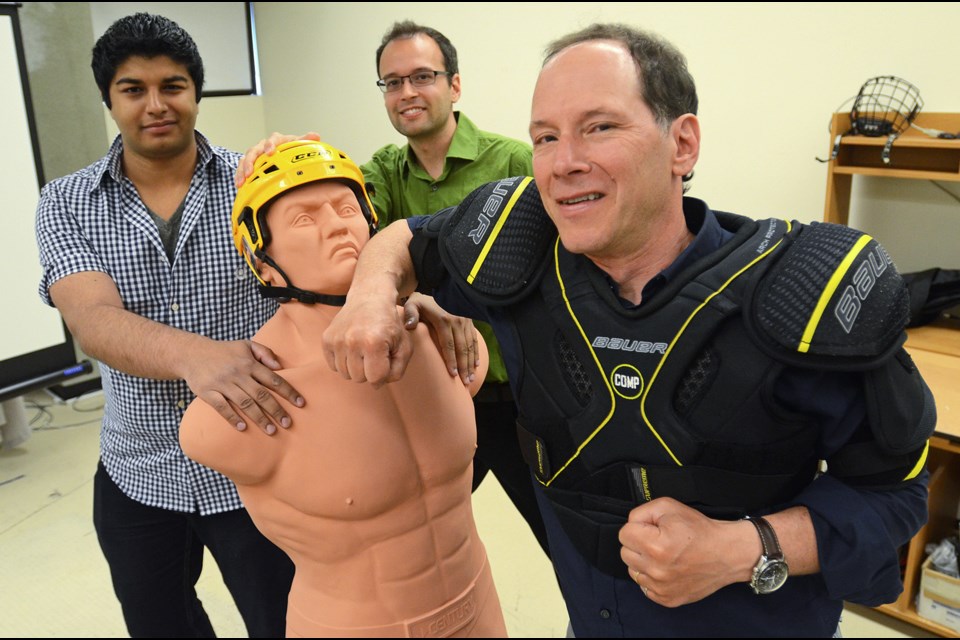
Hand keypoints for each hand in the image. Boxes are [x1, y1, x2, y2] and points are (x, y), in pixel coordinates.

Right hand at [182, 338, 304, 434]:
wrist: (191, 353)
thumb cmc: (223, 351)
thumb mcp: (246, 345)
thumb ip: (265, 353)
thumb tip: (280, 367)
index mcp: (249, 364)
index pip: (273, 379)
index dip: (288, 392)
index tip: (301, 404)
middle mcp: (238, 374)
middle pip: (261, 395)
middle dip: (276, 410)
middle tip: (288, 423)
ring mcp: (223, 384)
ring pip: (245, 403)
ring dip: (259, 418)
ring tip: (271, 430)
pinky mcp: (208, 392)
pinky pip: (222, 407)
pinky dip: (233, 418)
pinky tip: (243, 428)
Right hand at [234, 131, 321, 187]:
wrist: (281, 152)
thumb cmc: (289, 147)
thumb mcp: (298, 143)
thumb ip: (305, 140)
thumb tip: (315, 135)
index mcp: (276, 140)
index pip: (272, 140)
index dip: (270, 145)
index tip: (270, 152)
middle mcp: (263, 146)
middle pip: (254, 150)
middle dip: (250, 162)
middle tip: (250, 172)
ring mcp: (256, 154)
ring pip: (246, 159)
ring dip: (242, 170)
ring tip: (242, 181)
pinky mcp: (250, 162)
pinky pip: (241, 167)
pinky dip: (239, 175)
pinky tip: (239, 184)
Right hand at [323, 294, 413, 387]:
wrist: (369, 299)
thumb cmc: (390, 324)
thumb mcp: (404, 346)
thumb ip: (397, 371)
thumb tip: (377, 385)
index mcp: (374, 343)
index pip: (376, 379)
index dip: (383, 375)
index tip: (386, 361)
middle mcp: (352, 341)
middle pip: (359, 379)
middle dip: (369, 371)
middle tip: (374, 353)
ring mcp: (337, 340)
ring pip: (345, 374)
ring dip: (356, 367)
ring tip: (363, 350)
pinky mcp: (326, 339)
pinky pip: (333, 366)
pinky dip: (344, 362)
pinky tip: (352, 349)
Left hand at [402, 292, 478, 384]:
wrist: (436, 288)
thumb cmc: (421, 301)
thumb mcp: (413, 303)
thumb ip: (410, 314)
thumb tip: (410, 326)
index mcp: (444, 319)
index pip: (449, 344)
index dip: (451, 360)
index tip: (453, 374)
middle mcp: (458, 321)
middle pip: (462, 348)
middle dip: (464, 366)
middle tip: (465, 382)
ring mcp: (465, 321)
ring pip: (470, 346)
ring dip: (471, 363)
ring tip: (470, 378)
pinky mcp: (469, 322)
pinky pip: (474, 340)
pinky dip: (476, 353)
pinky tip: (476, 365)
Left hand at [618, 497, 754, 606]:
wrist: (727, 554)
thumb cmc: (700, 530)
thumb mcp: (669, 507)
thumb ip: (641, 513)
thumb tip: (630, 525)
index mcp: (656, 546)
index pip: (624, 534)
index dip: (638, 527)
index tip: (653, 528)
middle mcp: (656, 571)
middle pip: (625, 553)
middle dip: (638, 544)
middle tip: (658, 540)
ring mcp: (662, 588)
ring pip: (633, 571)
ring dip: (643, 561)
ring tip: (664, 555)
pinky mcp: (667, 600)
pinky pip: (645, 587)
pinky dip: (652, 577)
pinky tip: (667, 569)